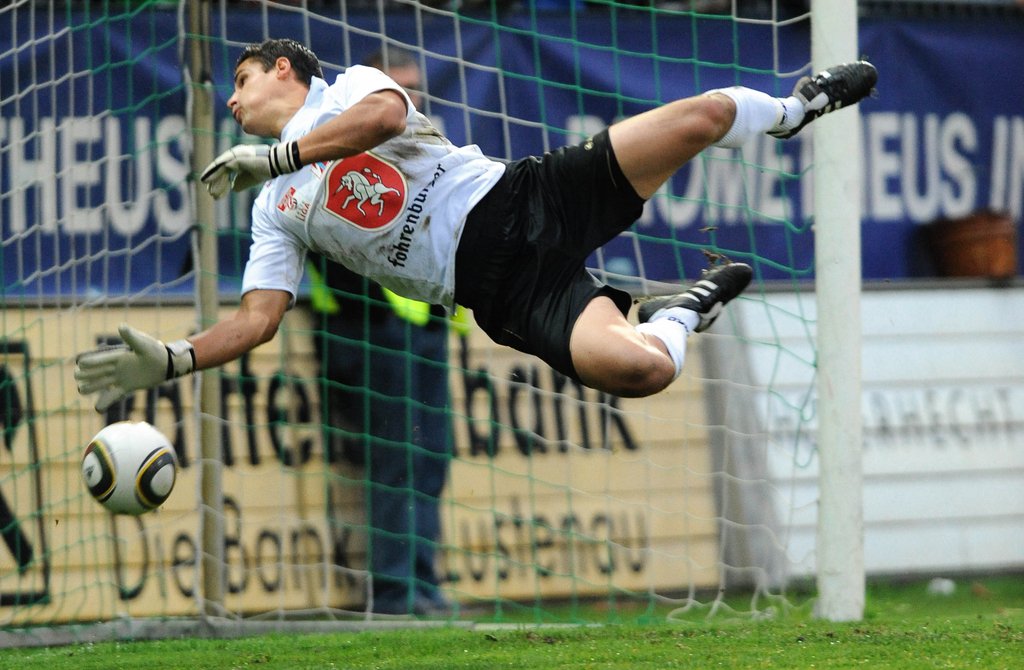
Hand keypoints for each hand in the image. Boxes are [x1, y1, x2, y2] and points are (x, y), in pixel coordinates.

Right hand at [75, 324, 194, 411]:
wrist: (166, 364)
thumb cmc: (156, 351)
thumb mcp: (144, 344)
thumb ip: (132, 337)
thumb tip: (120, 326)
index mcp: (119, 356)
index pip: (101, 359)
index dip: (90, 361)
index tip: (79, 363)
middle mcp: (117, 367)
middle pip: (97, 371)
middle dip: (86, 373)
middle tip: (77, 376)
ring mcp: (121, 377)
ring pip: (101, 383)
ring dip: (91, 386)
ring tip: (81, 390)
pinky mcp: (127, 387)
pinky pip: (114, 395)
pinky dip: (106, 402)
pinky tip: (97, 408)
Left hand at [200, 141, 301, 197]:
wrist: (275, 164)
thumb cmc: (266, 171)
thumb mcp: (251, 180)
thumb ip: (241, 183)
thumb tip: (232, 188)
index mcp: (239, 160)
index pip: (226, 172)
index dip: (221, 183)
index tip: (217, 194)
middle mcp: (234, 156)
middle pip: (221, 171)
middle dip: (216, 183)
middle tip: (212, 194)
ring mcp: (234, 157)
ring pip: (220, 170)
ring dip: (214, 182)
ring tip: (211, 193)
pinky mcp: (235, 159)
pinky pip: (221, 168)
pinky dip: (213, 175)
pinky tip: (206, 182)